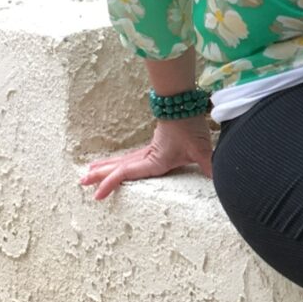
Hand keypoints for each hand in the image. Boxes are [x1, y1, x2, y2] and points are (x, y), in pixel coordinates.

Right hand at [76, 116, 213, 199]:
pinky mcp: (151, 148)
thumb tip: (221, 180)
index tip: (97, 194)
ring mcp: (147, 151)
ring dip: (104, 167)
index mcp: (154, 160)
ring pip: (121, 161)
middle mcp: (147, 156)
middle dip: (99, 176)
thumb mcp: (201, 149)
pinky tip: (111, 165)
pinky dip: (116, 163)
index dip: (110, 183)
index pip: (127, 173)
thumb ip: (209, 166)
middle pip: (118, 166)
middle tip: (81, 183)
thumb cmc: (190, 127)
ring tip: (87, 173)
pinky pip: (128, 158)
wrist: (185, 107)